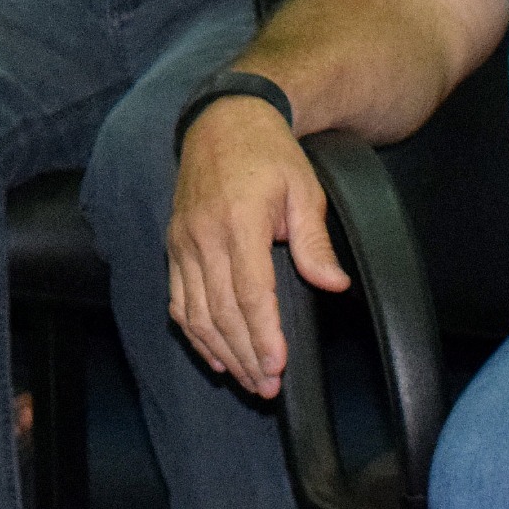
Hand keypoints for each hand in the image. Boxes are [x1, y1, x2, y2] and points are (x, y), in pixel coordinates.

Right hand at [164, 96, 341, 399]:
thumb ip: (314, 242)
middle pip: (221, 311)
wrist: (223, 122)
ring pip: (196, 313)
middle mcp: (203, 236)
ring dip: (222, 351)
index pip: (249, 292)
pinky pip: (178, 300)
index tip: (278, 366)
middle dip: (245, 354)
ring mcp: (183, 243)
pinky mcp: (174, 246)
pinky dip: (193, 333)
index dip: (263, 334)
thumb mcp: (303, 190)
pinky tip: (214, 355)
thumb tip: (333, 284)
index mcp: (238, 222)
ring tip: (247, 379)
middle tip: (268, 387)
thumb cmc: (269, 155)